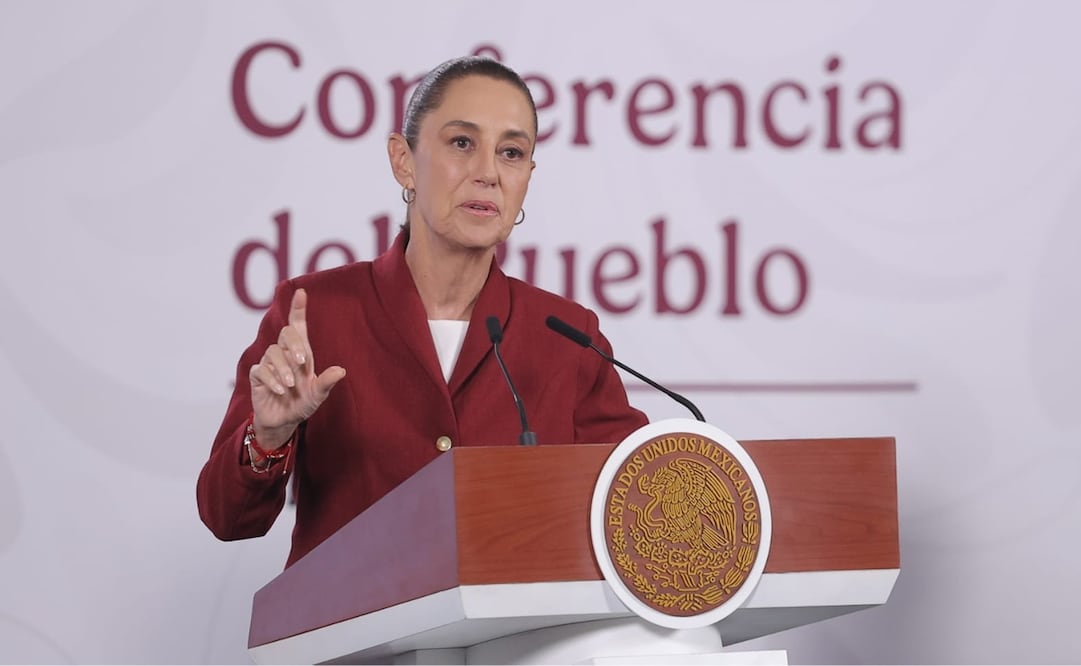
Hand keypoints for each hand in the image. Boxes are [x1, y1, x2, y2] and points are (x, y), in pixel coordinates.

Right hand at [248, 288, 345, 450]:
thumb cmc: (303, 403)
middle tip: (303, 362)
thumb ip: (327, 382)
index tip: (301, 292)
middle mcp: (285, 355)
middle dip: (294, 344)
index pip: (298, 326)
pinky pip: (261, 370)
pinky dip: (272, 379)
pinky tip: (281, 391)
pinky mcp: (258, 377)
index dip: (298, 309)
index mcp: (301, 353)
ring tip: (291, 385)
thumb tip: (341, 371)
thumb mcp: (318, 394)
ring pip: (273, 352)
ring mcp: (269, 364)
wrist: (284, 421)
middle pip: (285, 334)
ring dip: (283, 368)